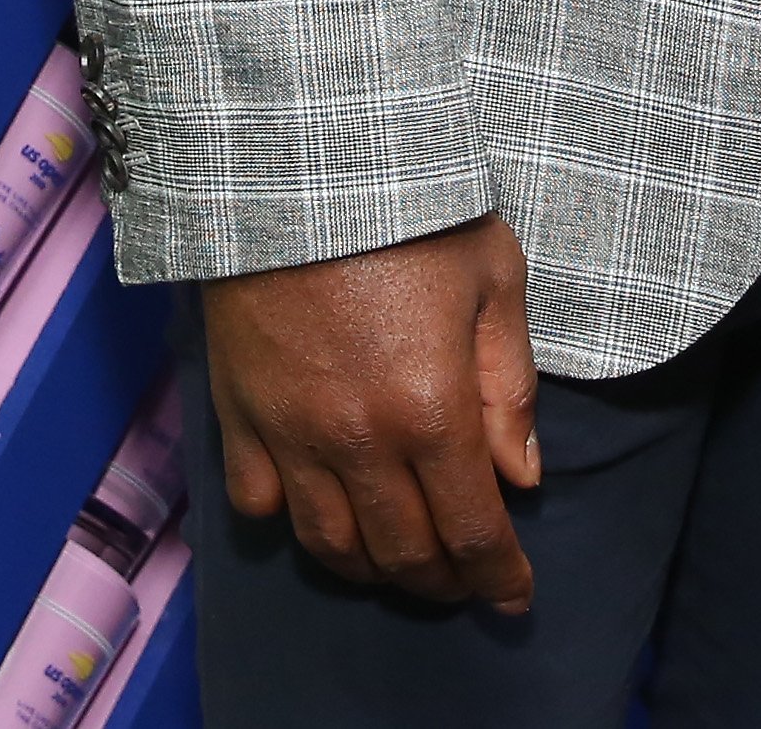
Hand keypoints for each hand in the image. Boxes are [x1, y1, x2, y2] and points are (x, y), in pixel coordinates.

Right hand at [200, 216, 543, 609]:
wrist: (293, 160)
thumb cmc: (410, 208)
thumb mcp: (494, 278)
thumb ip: (510, 387)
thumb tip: (522, 477)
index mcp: (433, 409)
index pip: (474, 531)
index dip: (500, 578)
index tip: (517, 598)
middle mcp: (359, 440)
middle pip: (404, 554)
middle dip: (445, 584)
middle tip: (466, 583)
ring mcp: (290, 433)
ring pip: (331, 545)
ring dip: (373, 570)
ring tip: (400, 564)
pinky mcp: (237, 413)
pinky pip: (258, 504)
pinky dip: (290, 523)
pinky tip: (319, 510)